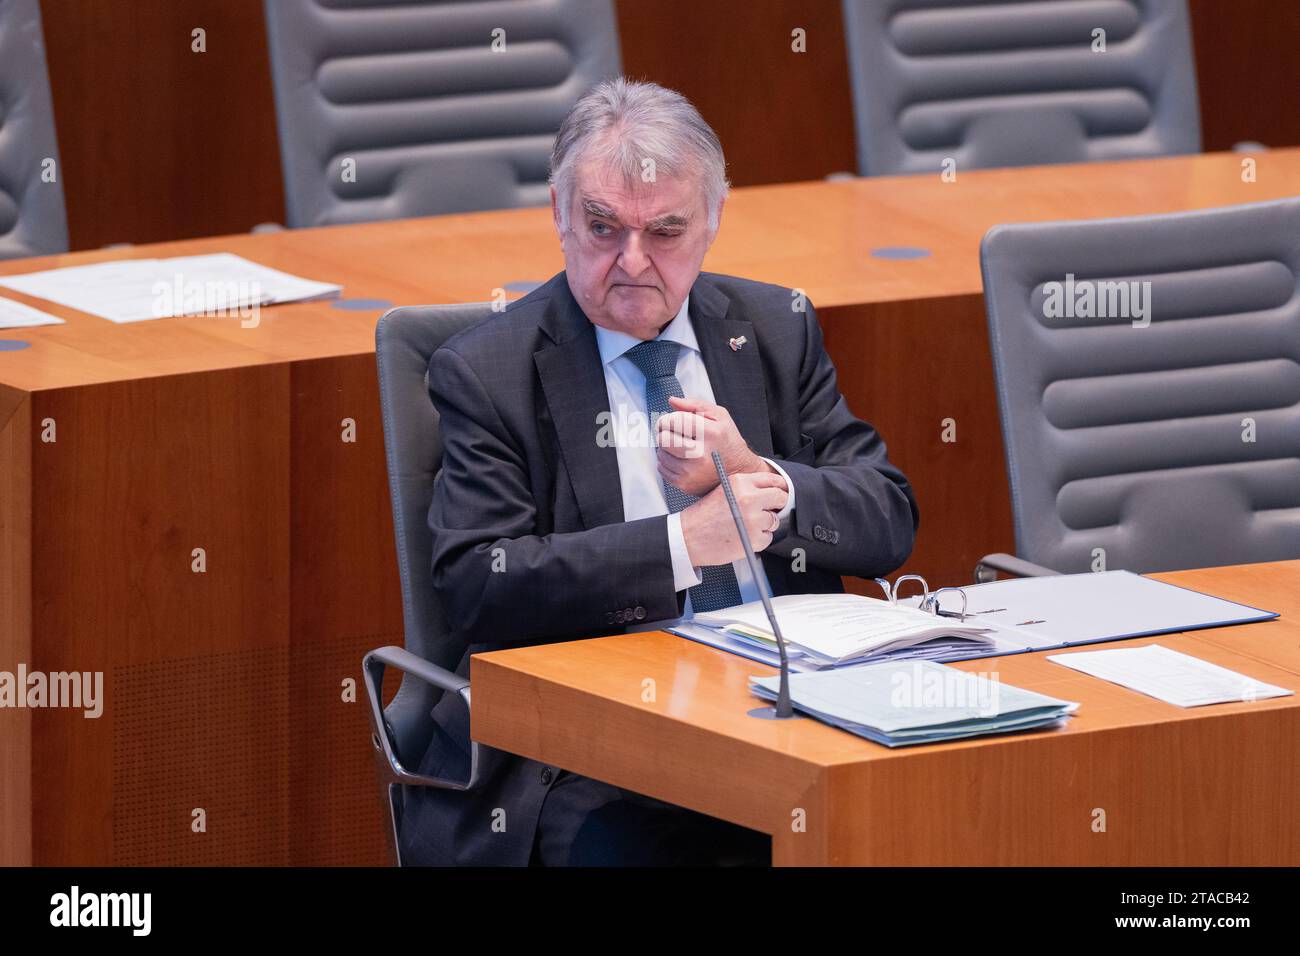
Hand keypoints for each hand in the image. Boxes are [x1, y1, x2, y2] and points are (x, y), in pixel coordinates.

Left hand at [656, 396, 771, 496]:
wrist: (738, 472)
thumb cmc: (727, 441)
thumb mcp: (720, 416)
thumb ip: (695, 405)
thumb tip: (672, 400)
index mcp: (710, 434)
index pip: (674, 421)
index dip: (667, 419)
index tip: (669, 421)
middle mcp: (700, 454)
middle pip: (663, 439)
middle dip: (664, 432)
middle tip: (671, 432)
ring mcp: (691, 472)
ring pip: (660, 454)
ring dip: (665, 448)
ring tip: (679, 446)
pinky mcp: (684, 484)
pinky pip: (661, 469)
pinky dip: (667, 462)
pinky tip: (679, 458)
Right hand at [679, 471, 788, 566]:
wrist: (688, 538)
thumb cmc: (702, 517)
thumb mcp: (724, 490)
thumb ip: (746, 487)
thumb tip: (769, 490)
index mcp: (740, 483)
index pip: (773, 480)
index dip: (779, 488)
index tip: (780, 492)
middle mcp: (749, 498)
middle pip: (780, 498)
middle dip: (776, 505)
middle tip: (768, 510)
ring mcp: (753, 519)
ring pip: (774, 520)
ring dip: (764, 525)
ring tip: (745, 527)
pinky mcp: (754, 538)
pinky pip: (768, 538)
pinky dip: (758, 540)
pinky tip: (743, 537)